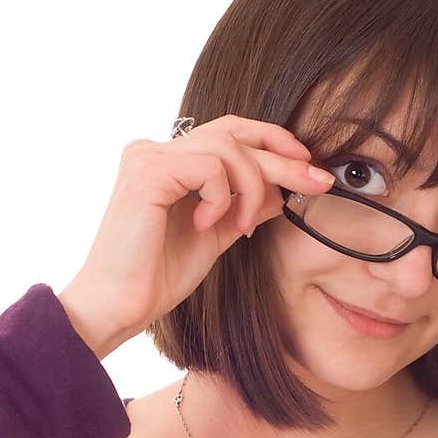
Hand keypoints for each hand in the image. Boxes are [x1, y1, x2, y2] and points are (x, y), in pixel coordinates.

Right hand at [57, 114, 334, 357]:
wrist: (121, 305)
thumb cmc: (157, 275)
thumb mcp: (216, 234)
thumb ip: (243, 206)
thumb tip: (284, 187)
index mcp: (169, 161)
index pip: (229, 132)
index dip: (272, 140)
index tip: (308, 164)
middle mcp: (155, 150)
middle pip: (234, 134)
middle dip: (283, 158)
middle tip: (316, 181)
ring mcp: (148, 156)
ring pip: (227, 147)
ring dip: (251, 187)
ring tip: (240, 225)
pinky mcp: (146, 171)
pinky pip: (209, 167)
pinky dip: (222, 197)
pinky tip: (207, 225)